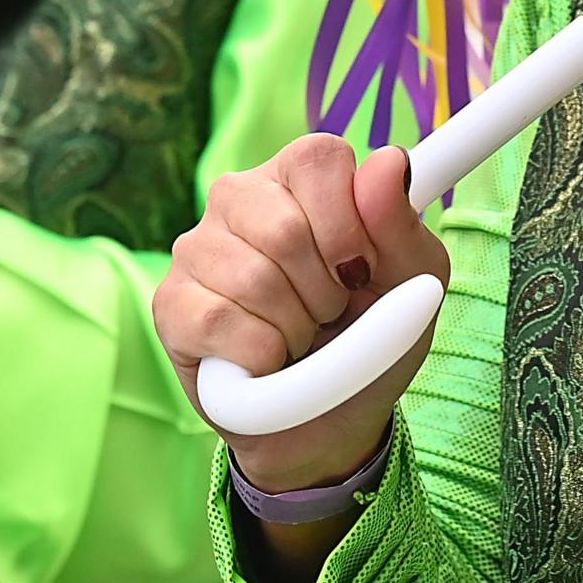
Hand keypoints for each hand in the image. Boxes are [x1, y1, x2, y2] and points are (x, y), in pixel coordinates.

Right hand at [157, 133, 447, 512]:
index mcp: (297, 177)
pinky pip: (218, 322)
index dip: (349, 225)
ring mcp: (196, 248)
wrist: (331, 423)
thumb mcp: (412, 282)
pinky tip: (263, 358)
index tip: (362, 269)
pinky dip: (259, 355)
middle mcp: (237, 198)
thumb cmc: (371, 338)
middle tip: (329, 312)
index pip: (318, 160)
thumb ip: (402, 222)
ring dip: (295, 328)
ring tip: (298, 335)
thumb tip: (389, 162)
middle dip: (325, 291)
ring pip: (253, 280)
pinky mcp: (170, 303)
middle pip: (283, 228)